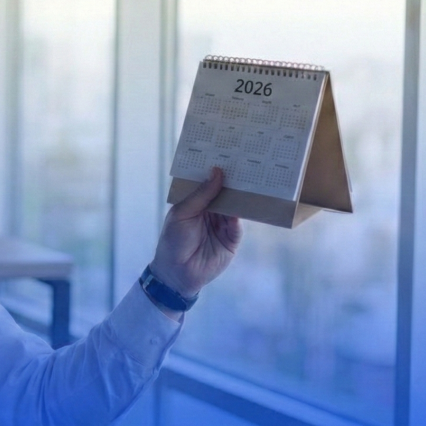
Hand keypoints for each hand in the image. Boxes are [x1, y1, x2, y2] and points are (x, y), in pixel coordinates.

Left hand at [148, 167, 241, 298]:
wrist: (178, 273)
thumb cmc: (173, 241)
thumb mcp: (183, 213)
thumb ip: (201, 194)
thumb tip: (217, 172)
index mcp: (195, 202)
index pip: (208, 182)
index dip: (215, 169)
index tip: (226, 151)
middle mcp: (211, 210)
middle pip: (225, 191)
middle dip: (233, 178)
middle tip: (245, 158)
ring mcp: (223, 223)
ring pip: (236, 204)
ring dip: (242, 192)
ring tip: (252, 174)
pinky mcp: (233, 237)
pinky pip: (241, 221)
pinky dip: (247, 210)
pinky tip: (252, 198)